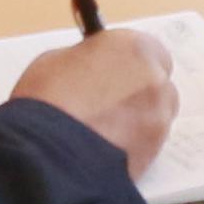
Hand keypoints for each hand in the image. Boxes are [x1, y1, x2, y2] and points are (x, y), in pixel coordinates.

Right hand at [9, 28, 179, 180]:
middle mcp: (154, 79)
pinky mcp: (156, 151)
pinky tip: (105, 150)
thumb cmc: (45, 104)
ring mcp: (158, 117)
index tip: (114, 72)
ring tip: (101, 131)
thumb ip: (86, 61)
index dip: (128, 64)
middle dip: (136, 92)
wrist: (46, 155)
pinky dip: (132, 145)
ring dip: (136, 121)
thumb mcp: (56, 62)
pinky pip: (148, 144)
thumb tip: (90, 68)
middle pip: (155, 83)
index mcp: (134, 47)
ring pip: (154, 116)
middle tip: (107, 103)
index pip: (147, 50)